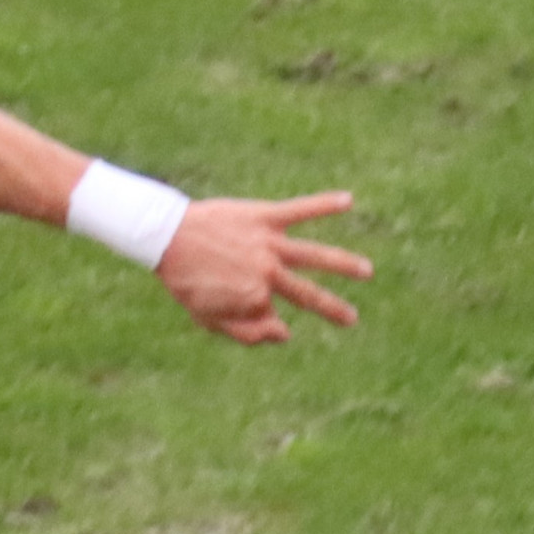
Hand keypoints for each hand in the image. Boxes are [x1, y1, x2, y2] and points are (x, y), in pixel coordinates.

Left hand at [158, 194, 373, 344]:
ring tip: (366, 271)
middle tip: (353, 319)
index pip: (273, 314)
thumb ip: (247, 332)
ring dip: (343, 264)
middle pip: (308, 293)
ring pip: (314, 254)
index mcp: (254, 297)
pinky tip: (348, 200)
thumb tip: (287, 332)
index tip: (246, 309)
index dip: (260, 315)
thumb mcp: (208, 319)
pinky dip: (323, 205)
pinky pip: (299, 210)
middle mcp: (267, 271)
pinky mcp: (264, 216)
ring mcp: (268, 242)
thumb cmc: (186, 280)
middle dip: (333, 309)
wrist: (166, 235)